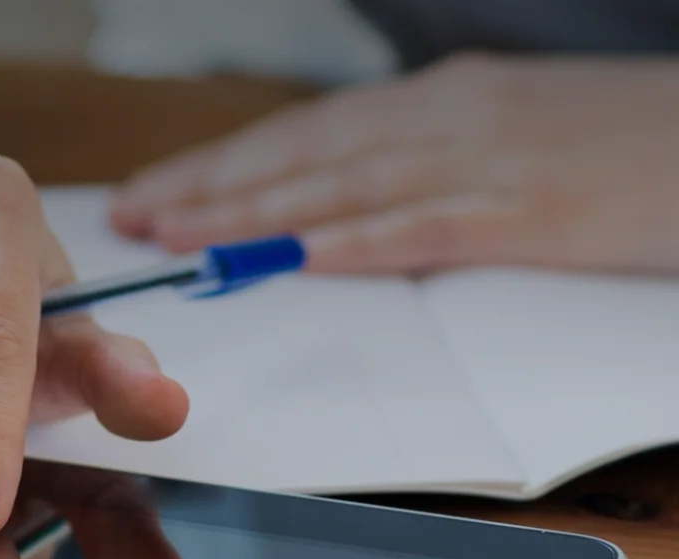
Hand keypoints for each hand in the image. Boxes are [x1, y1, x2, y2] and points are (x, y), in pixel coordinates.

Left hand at [109, 54, 678, 275]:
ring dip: (255, 217)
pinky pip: (426, 227)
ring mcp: (488, 162)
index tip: (154, 189)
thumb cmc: (625, 141)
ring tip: (182, 241)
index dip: (222, 164)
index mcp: (440, 100)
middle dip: (211, 189)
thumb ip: (427, 164)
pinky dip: (356, 242)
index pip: (304, 133)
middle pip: (304, 156)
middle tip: (134, 219)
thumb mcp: (512, 132)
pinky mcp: (533, 210)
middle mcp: (448, 119)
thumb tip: (342, 206)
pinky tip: (299, 258)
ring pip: (344, 188)